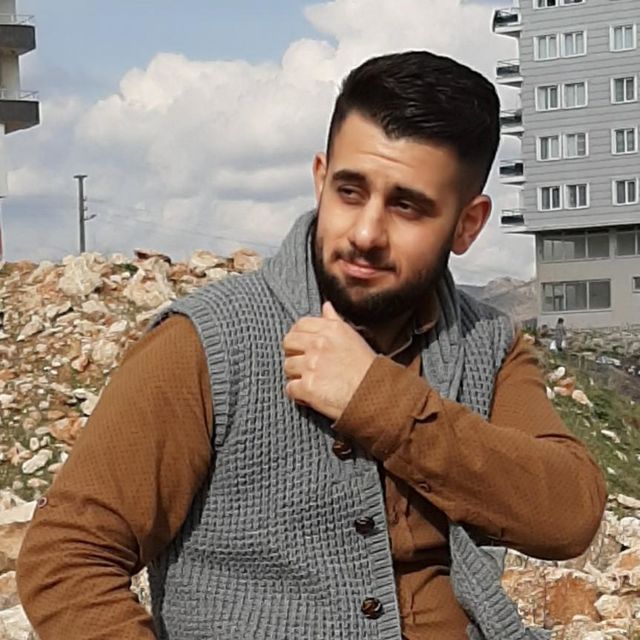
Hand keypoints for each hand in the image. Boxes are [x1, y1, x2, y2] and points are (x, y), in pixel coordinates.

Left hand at [283, 301, 376, 420]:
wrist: (375, 395)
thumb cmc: (366, 368)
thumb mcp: (352, 337)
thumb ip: (335, 320)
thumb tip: (326, 306)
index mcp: (330, 329)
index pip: (300, 325)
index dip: (298, 336)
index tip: (303, 346)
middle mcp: (318, 344)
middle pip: (288, 343)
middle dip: (293, 353)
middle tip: (304, 363)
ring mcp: (311, 366)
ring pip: (287, 366)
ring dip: (296, 375)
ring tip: (312, 380)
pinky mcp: (308, 387)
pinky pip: (290, 388)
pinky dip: (298, 394)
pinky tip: (310, 394)